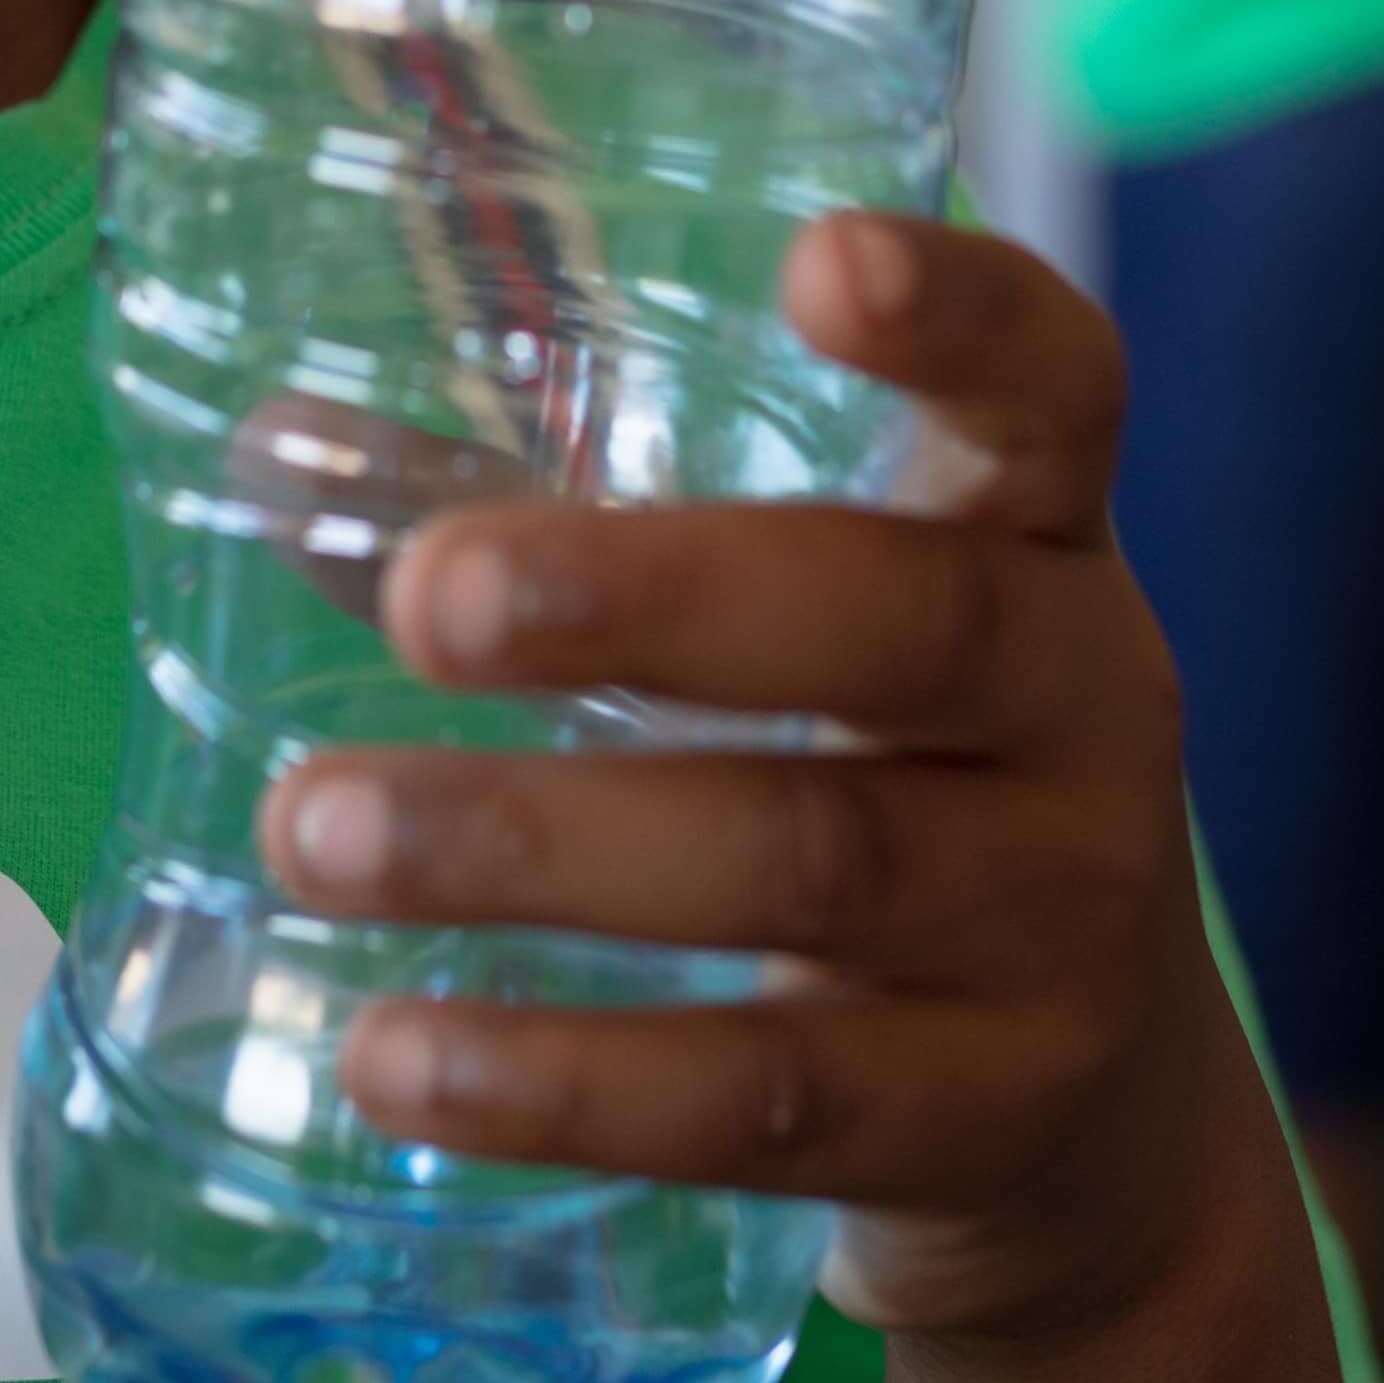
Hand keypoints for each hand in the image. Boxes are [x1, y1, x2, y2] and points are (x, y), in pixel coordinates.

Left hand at [260, 214, 1267, 1354]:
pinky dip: (564, 1081)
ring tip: (313, 830)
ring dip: (539, 847)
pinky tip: (390, 1060)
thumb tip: (282, 451)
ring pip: (805, 864)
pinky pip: (762, 1100)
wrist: (1101, 1126)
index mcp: (1039, 542)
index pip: (1058, 389)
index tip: (819, 256)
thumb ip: (560, 536)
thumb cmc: (898, 787)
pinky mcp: (979, 1123)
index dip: (959, 318)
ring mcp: (1051, 928)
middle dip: (655, 601)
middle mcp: (1086, 713)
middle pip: (902, 626)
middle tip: (432, 597)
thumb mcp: (797, 646)